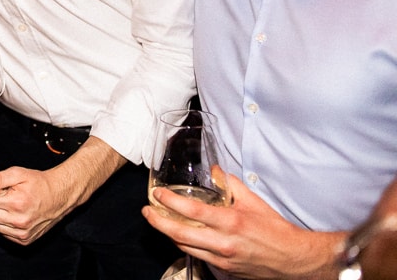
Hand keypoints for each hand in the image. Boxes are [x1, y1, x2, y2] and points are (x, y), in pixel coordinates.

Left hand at [0, 137, 123, 245]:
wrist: (60, 195)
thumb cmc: (39, 183)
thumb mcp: (17, 173)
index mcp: (16, 203)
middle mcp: (19, 222)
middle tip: (3, 197)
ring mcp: (22, 234)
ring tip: (10, 205)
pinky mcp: (24, 241)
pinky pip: (2, 233)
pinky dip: (5, 224)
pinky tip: (16, 215)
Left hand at [143, 173, 341, 279]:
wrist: (294, 259)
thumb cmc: (275, 229)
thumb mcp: (253, 202)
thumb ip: (230, 185)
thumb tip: (214, 171)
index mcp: (231, 222)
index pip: (192, 212)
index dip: (170, 202)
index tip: (157, 194)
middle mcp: (224, 243)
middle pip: (180, 234)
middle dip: (158, 222)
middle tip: (146, 211)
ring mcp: (223, 259)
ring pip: (186, 247)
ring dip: (168, 234)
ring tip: (157, 221)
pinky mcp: (225, 270)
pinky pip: (198, 256)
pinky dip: (186, 245)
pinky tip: (179, 236)